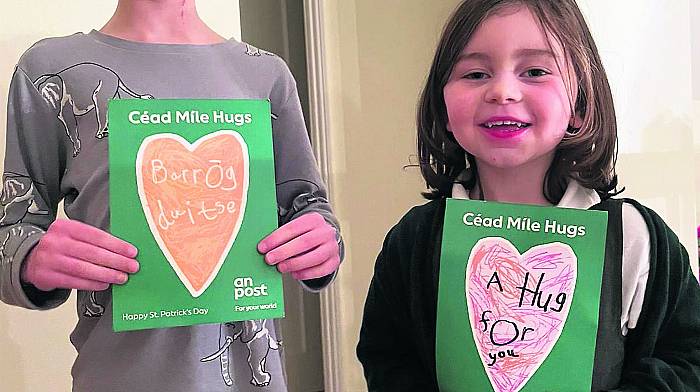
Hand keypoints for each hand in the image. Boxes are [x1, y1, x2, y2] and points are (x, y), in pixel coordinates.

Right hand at [21, 219, 138, 291]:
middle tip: (132, 267)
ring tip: (121, 277)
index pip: (96, 236)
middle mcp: (55, 241)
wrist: (32, 260)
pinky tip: (104, 284)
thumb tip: (124, 252)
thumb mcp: (74, 236)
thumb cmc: (62, 247)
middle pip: (92, 252)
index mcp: (65, 226)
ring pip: (83, 268)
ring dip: (106, 274)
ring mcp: (48, 259)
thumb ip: (94, 241)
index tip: (132, 252)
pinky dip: (92, 284)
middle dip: (116, 261)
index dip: (116, 245)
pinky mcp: (45, 276)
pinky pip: (74, 281)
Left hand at [257, 212, 339, 280]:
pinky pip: (322, 270)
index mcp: (313, 219)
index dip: (276, 238)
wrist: (325, 238)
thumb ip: (282, 235)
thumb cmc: (304, 234)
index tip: (262, 247)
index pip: (293, 228)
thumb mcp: (296, 228)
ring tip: (280, 267)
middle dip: (284, 252)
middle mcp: (325, 232)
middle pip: (304, 242)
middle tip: (269, 259)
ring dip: (294, 264)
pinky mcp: (334, 261)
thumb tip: (264, 247)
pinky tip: (295, 274)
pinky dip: (307, 274)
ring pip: (314, 257)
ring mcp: (332, 247)